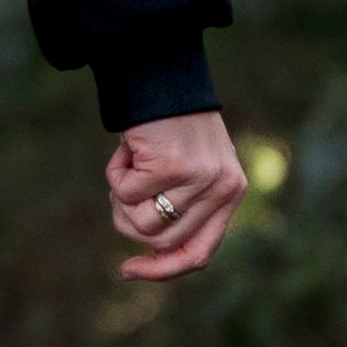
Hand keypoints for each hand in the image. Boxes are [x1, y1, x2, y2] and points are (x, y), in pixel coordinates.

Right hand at [105, 109, 245, 282]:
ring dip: (121, 198)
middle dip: (129, 221)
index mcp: (231, 194)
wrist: (161, 75)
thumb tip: (150, 255)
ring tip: (127, 166)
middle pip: (161, 242)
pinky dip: (115, 173)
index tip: (126, 270)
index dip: (162, 270)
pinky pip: (125, 193)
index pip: (199, 254)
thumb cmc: (169, 125)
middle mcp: (222, 189)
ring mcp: (199, 179)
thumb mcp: (188, 169)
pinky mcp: (172, 166)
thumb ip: (180, 208)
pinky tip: (127, 149)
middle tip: (123, 190)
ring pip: (141, 222)